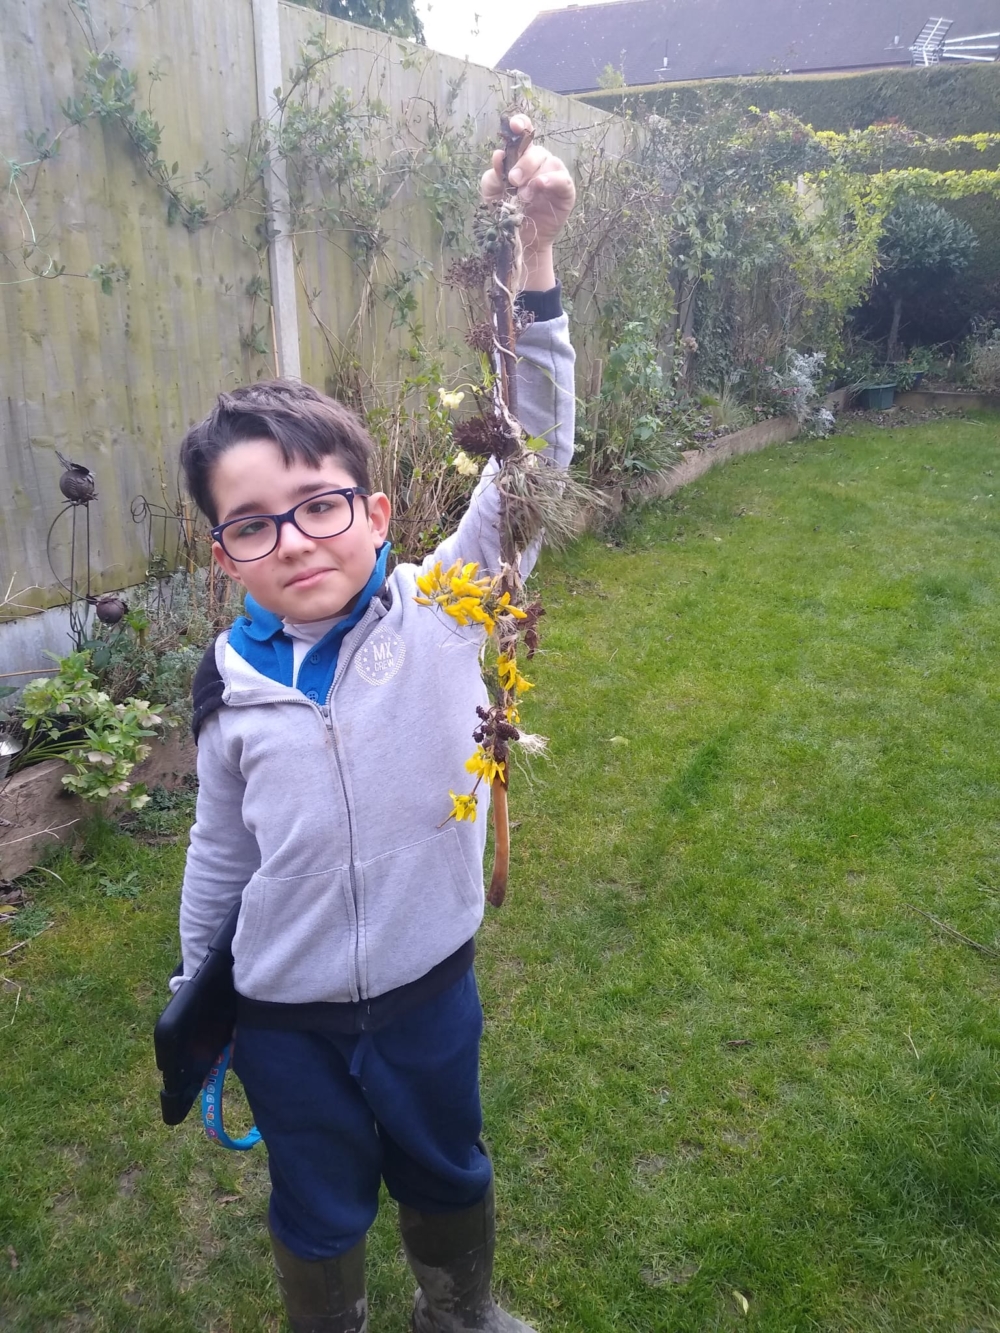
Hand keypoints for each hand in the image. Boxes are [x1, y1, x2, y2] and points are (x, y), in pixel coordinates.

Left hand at [480, 115, 575, 288]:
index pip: (525, 134)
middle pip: (536, 151)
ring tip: (523, 195)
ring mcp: (554, 176)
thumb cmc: (507, 214)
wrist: (519, 241)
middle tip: (513, 181)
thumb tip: (498, 155)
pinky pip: (562, 179)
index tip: (515, 125)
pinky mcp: (565, 191)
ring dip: (534, 177)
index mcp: (522, 159)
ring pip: (549, 163)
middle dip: (523, 164)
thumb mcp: (492, 194)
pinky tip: (539, 186)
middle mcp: (540, 164)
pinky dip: (550, 180)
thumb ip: (493, 175)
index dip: (522, 125)